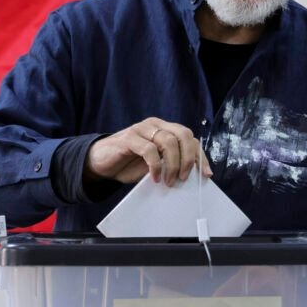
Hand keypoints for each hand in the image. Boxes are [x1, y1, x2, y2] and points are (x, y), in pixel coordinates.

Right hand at [84, 118, 213, 185]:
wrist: (101, 163)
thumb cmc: (129, 164)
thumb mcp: (155, 165)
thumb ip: (170, 164)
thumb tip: (192, 176)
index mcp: (164, 129)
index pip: (190, 138)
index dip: (200, 156)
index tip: (206, 175)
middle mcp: (155, 125)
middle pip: (183, 134)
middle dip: (188, 158)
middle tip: (183, 178)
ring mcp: (141, 129)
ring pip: (168, 141)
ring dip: (173, 165)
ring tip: (168, 181)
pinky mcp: (128, 138)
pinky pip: (149, 149)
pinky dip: (156, 166)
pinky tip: (154, 177)